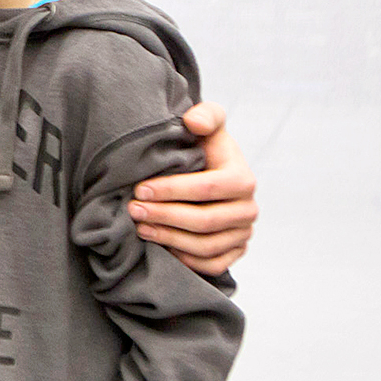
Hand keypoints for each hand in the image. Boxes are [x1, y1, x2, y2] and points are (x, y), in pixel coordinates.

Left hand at [128, 101, 257, 274]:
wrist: (210, 174)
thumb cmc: (204, 149)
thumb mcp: (207, 126)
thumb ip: (205, 116)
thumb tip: (194, 122)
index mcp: (243, 178)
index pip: (207, 188)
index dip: (172, 190)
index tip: (140, 189)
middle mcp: (248, 209)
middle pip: (204, 221)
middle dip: (164, 216)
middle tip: (133, 210)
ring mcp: (243, 234)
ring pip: (205, 246)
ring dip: (169, 238)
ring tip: (139, 227)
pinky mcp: (235, 252)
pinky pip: (211, 264)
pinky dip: (184, 259)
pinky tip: (160, 248)